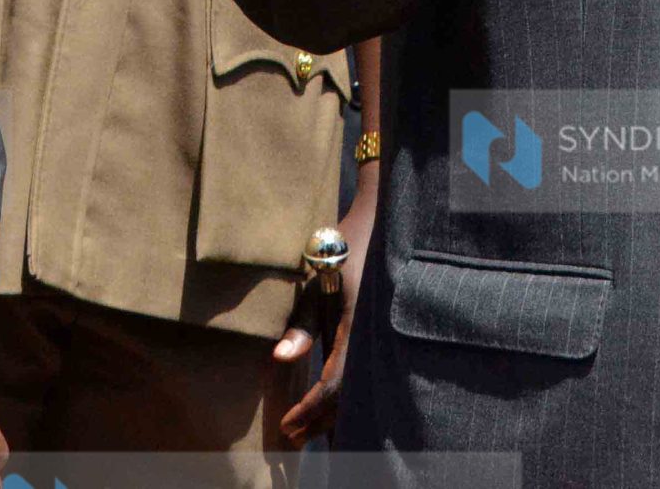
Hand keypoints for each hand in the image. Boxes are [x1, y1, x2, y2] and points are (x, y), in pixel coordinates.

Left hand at [274, 184, 378, 442]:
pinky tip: (332, 405)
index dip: (310, 408)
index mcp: (357, 326)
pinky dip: (347, 394)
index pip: (335, 382)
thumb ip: (301, 324)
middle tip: (293, 436)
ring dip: (334, 411)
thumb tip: (280, 359)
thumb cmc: (339, 250)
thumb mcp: (315, 283)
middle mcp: (373, 337)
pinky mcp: (376, 333)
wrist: (376, 223)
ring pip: (360, 387)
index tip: (288, 425)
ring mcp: (379, 336)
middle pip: (350, 394)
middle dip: (320, 419)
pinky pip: (364, 372)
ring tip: (307, 429)